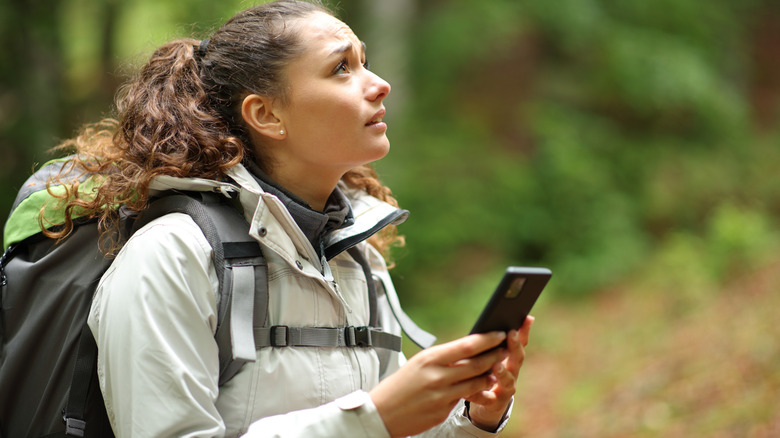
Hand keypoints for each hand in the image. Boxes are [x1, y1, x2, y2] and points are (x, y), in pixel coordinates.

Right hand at [369, 331, 507, 437]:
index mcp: (430, 358)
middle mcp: (438, 375)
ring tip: (498, 370)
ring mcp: (441, 395)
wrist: (381, 412)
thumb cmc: (399, 385)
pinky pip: (465, 400)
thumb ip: (442, 358)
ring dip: (490, 376)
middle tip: (506, 350)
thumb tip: (467, 350)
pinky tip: (485, 390)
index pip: (467, 345)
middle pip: (476, 364)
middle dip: (495, 356)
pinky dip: (477, 394)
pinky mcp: (442, 411)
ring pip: (476, 383)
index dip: (487, 339)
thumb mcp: (418, 364)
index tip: (500, 333)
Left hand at [466, 315, 533, 430]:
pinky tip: (472, 391)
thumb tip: (491, 320)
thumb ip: (493, 342)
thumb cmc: (488, 374)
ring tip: (496, 365)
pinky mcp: (494, 403)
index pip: (521, 342)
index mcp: (511, 359)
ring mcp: (506, 388)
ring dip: (503, 372)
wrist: (486, 405)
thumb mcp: (491, 356)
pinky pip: (488, 399)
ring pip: (508, 381)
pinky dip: (480, 394)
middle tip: (511, 334)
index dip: (525, 330)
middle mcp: (512, 373)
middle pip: (517, 359)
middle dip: (515, 346)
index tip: (527, 317)